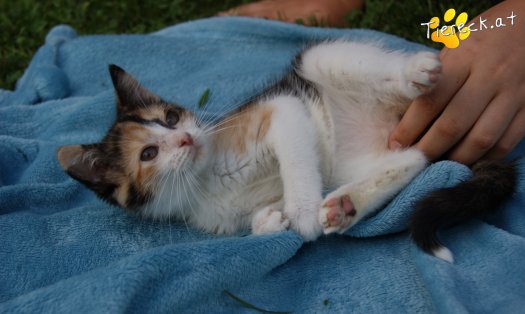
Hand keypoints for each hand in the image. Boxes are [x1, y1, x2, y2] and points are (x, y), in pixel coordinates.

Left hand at [389, 0, 524, 164]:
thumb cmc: (483, 37)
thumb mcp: (455, 46)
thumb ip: (436, 79)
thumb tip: (408, 118)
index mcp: (464, 58)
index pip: (430, 101)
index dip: (409, 129)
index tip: (395, 145)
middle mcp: (489, 76)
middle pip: (452, 125)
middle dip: (428, 150)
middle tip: (413, 162)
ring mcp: (513, 94)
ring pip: (480, 139)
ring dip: (455, 159)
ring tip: (438, 167)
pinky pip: (506, 142)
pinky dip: (484, 158)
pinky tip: (468, 162)